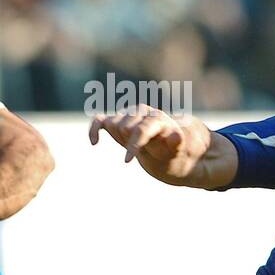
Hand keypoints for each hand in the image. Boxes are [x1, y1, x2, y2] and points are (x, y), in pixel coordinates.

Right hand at [88, 105, 209, 182]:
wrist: (173, 151)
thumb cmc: (177, 154)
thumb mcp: (179, 154)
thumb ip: (176, 144)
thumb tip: (177, 136)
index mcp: (158, 119)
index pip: (141, 128)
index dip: (132, 144)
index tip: (126, 161)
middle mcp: (143, 112)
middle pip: (123, 126)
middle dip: (128, 142)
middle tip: (144, 152)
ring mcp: (130, 115)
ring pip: (112, 124)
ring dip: (118, 137)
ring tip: (135, 149)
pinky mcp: (119, 122)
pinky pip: (100, 120)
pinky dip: (94, 129)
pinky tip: (94, 143)